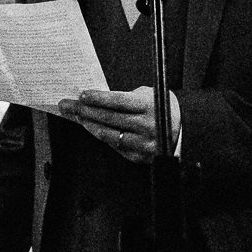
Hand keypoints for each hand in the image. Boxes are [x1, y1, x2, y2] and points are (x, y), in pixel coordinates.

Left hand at [57, 87, 179, 163]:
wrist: (183, 130)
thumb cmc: (160, 108)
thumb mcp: (148, 95)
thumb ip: (126, 98)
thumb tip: (96, 99)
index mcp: (150, 106)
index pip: (118, 101)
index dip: (98, 98)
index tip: (82, 94)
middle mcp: (148, 126)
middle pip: (109, 118)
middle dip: (85, 110)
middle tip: (68, 105)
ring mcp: (143, 143)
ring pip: (109, 135)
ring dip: (89, 125)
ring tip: (77, 117)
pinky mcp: (140, 156)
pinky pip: (115, 147)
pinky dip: (102, 137)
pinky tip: (92, 129)